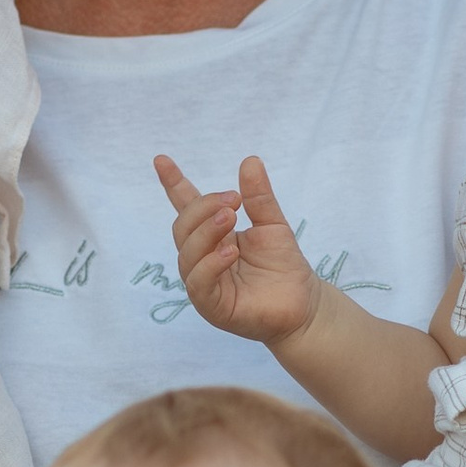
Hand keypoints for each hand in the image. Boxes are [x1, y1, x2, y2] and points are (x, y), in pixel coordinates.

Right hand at [154, 151, 319, 345]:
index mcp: (214, 236)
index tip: (161, 160)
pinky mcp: (212, 306)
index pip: (187, 208)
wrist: (304, 305)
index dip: (173, 184)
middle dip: (202, 208)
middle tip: (233, 200)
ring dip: (206, 232)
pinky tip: (230, 252)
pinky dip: (210, 264)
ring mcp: (205, 283)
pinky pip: (198, 283)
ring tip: (230, 218)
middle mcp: (203, 258)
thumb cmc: (285, 267)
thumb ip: (259, 197)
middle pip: (183, 227)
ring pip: (187, 254)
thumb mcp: (273, 225)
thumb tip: (250, 160)